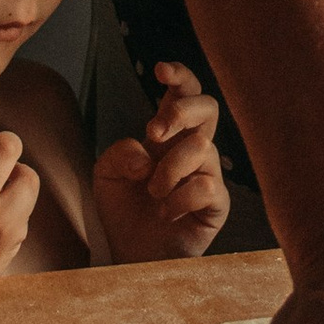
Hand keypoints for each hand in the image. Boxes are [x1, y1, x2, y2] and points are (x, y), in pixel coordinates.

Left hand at [93, 60, 228, 262]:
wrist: (130, 254)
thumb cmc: (124, 209)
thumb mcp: (107, 173)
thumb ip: (120, 152)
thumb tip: (147, 153)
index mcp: (170, 134)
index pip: (186, 92)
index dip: (180, 75)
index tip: (160, 70)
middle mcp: (193, 149)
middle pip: (209, 107)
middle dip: (180, 111)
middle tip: (154, 130)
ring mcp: (208, 175)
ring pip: (202, 148)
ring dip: (169, 169)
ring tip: (153, 192)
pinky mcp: (216, 205)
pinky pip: (206, 186)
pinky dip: (178, 198)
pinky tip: (166, 213)